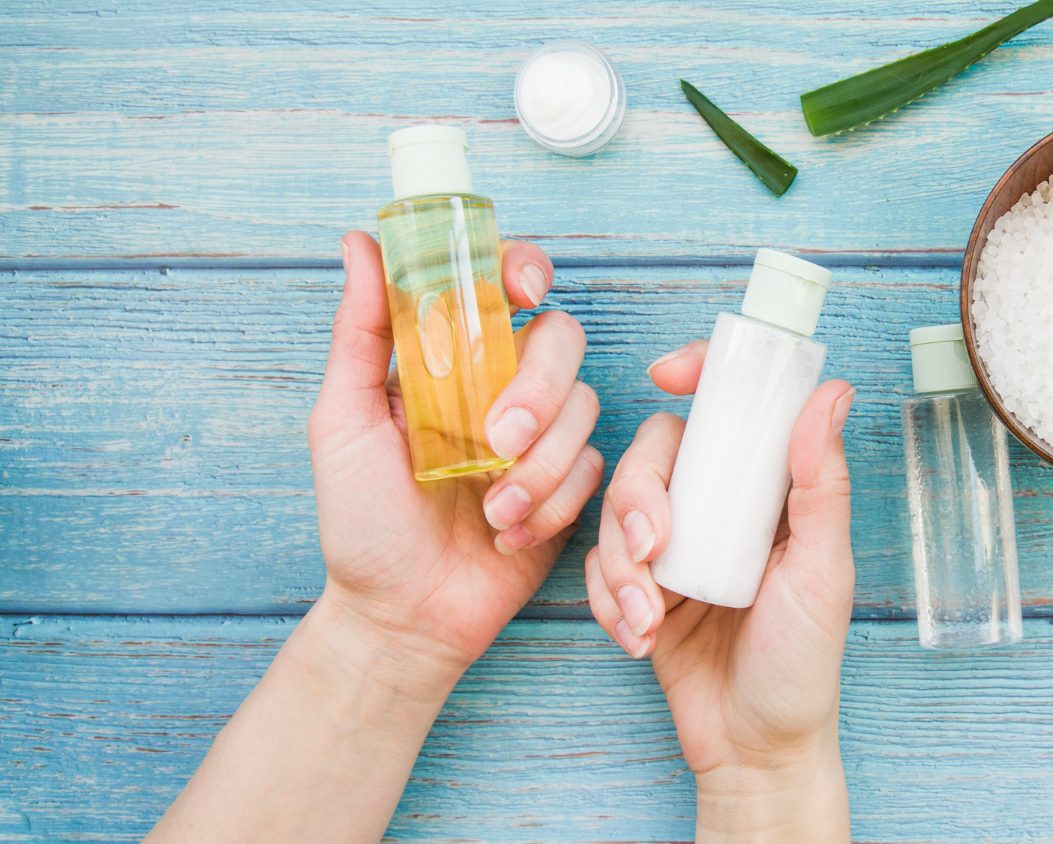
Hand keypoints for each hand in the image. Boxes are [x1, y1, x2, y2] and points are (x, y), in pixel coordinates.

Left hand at [309, 231, 601, 691]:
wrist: (401, 615)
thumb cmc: (363, 521)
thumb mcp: (344, 421)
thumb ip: (361, 332)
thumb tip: (361, 242)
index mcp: (450, 359)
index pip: (501, 286)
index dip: (522, 272)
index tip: (521, 290)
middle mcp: (501, 387)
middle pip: (561, 339)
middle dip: (539, 387)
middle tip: (498, 439)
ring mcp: (540, 436)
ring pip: (585, 406)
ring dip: (541, 464)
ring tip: (492, 511)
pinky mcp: (569, 486)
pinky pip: (594, 467)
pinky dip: (553, 503)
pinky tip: (508, 534)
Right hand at [584, 341, 854, 840]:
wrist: (751, 749)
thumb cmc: (801, 664)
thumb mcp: (821, 571)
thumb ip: (820, 484)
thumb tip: (831, 392)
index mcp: (770, 491)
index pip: (732, 409)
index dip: (700, 374)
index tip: (668, 374)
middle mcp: (721, 506)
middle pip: (656, 452)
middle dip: (639, 496)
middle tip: (655, 549)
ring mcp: (676, 544)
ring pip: (616, 507)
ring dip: (622, 564)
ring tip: (646, 619)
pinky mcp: (639, 586)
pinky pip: (598, 564)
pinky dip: (609, 598)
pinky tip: (637, 637)